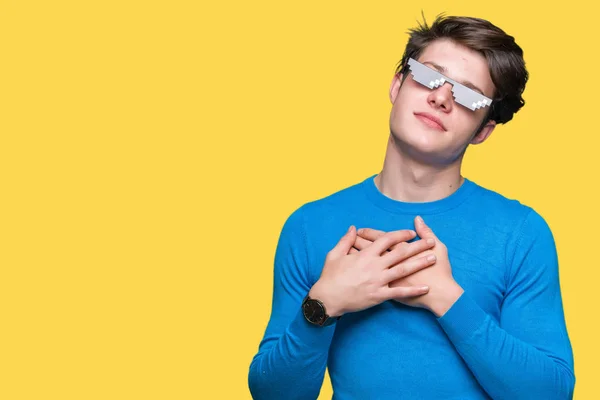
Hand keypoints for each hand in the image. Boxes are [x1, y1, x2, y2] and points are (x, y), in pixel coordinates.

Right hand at [309, 225, 436, 316]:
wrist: (328, 299)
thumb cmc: (330, 276)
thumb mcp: (334, 254)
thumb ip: (346, 240)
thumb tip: (354, 228)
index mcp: (365, 255)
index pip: (387, 240)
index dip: (400, 234)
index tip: (411, 232)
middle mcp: (375, 266)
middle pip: (400, 253)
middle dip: (417, 246)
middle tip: (431, 241)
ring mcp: (378, 281)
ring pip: (404, 270)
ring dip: (420, 263)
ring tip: (433, 258)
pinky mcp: (379, 295)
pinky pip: (400, 292)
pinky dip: (413, 290)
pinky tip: (426, 288)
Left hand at [355, 216, 463, 316]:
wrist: (440, 295)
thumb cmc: (440, 272)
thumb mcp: (438, 247)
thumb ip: (427, 232)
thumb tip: (417, 220)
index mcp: (400, 251)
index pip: (380, 239)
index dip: (369, 234)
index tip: (360, 230)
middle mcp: (391, 263)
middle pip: (370, 250)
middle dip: (359, 243)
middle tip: (350, 239)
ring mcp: (387, 277)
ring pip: (367, 265)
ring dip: (358, 258)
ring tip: (349, 252)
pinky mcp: (387, 291)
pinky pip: (370, 282)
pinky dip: (362, 277)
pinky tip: (355, 274)